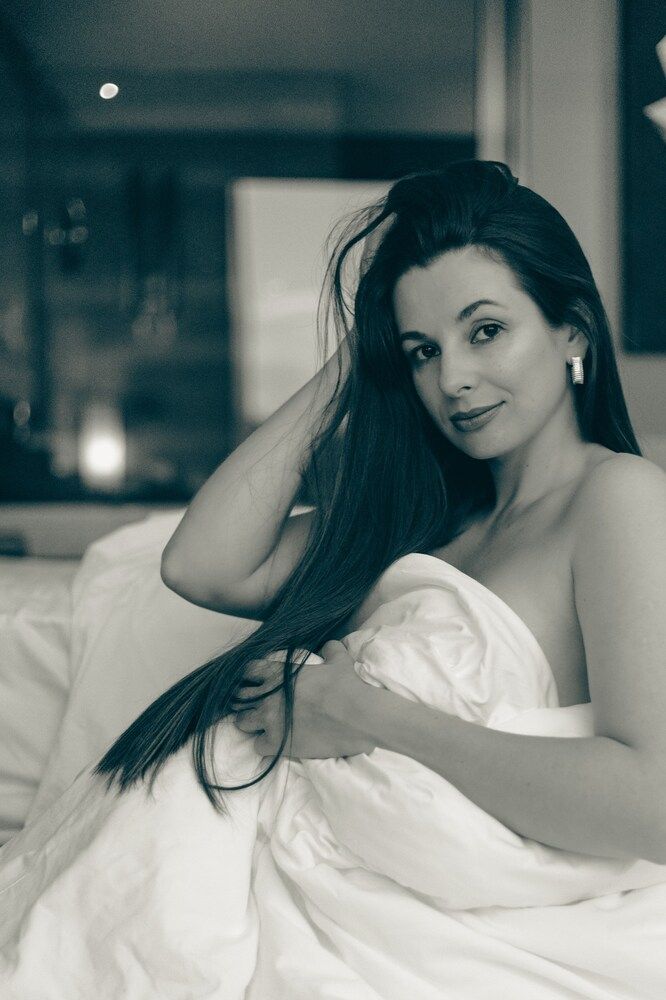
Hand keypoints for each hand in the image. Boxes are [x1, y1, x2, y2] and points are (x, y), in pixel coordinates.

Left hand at [232, 640, 377, 759]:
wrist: (357, 715)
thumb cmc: (347, 686)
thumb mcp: (339, 660)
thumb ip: (329, 650)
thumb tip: (328, 645)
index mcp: (279, 673)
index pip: (248, 670)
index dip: (250, 677)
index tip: (256, 683)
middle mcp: (268, 696)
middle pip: (239, 698)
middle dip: (246, 701)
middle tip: (259, 706)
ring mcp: (270, 721)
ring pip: (242, 722)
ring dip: (252, 724)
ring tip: (265, 726)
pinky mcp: (276, 744)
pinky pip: (257, 745)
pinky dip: (265, 745)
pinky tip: (278, 743)